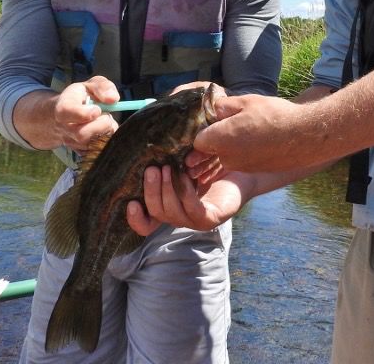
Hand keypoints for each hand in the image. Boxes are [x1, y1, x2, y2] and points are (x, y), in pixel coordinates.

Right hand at [50, 76, 120, 152]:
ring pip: (93, 144)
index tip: (97, 109)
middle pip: (82, 134)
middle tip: (106, 115)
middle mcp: (64, 128)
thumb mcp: (91, 85)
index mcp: (63, 107)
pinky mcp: (81, 153)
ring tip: (104, 122)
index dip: (84, 113)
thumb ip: (103, 87)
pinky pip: (99, 151)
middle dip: (102, 124)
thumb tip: (113, 99)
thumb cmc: (81, 97)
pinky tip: (104, 132)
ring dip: (106, 132)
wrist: (66, 115)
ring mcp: (72, 143)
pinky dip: (107, 141)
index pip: (67, 112)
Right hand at [125, 165, 246, 235]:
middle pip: (156, 213)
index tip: (130, 202)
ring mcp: (195, 221)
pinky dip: (186, 192)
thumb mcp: (183, 164)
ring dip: (167, 189)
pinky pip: (193, 210)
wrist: (243, 169)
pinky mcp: (211, 219)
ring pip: (171, 212)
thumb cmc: (210, 164)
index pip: (146, 224)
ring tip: (168, 168)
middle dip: (151, 191)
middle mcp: (180, 217)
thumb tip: (143, 150)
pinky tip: (186, 176)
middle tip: (153, 169)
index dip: (135, 219)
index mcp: (170, 207)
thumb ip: (165, 164)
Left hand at [193, 93, 320, 172]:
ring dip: (232, 145)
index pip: (197, 139)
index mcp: (220, 139)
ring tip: (251, 130)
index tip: (213, 121)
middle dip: (217, 138)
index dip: (204, 129)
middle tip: (234, 123)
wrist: (304, 136)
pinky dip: (246, 152)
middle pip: (211, 150)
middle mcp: (227, 158)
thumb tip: (215, 109)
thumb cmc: (274, 116)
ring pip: (227, 156)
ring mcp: (241, 167)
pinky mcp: (254, 170)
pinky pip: (241, 160)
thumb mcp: (246, 101)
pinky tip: (260, 140)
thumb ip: (224, 106)